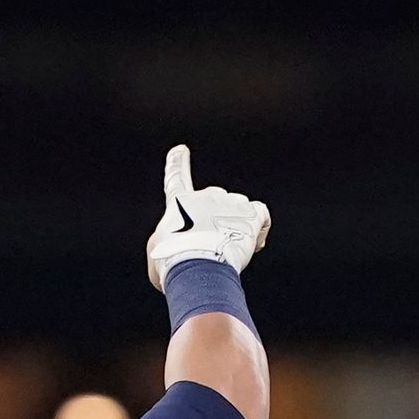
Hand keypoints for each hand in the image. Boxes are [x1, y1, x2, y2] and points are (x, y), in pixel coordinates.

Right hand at [145, 143, 270, 287]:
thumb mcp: (157, 249)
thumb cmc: (172, 262)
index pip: (176, 176)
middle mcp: (205, 195)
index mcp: (179, 202)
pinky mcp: (251, 214)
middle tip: (213, 246)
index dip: (177, 163)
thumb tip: (181, 241)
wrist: (197, 268)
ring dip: (236, 228)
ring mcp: (230, 202)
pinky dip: (259, 230)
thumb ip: (170, 237)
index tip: (181, 150)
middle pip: (215, 202)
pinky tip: (252, 245)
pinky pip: (262, 216)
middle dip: (216, 223)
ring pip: (238, 211)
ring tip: (230, 251)